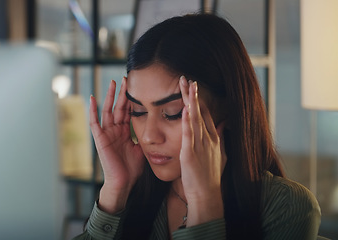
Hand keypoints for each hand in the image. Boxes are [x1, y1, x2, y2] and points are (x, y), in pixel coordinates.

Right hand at [89, 77, 144, 212]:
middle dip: (123, 93)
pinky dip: (92, 110)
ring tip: (113, 82)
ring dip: (110, 97)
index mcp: (125, 132)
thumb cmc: (132, 169)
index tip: (138, 86)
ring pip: (108, 110)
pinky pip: (94, 122)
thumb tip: (155, 130)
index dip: (132, 99)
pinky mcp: (100, 139)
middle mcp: (115, 130)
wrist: (123, 183)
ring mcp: (107, 133)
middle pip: (119, 107)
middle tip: (127, 78)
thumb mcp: (142, 149)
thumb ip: (144, 137)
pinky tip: (92, 98)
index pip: (129, 111)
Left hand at [178, 76, 226, 224]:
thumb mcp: (221, 154)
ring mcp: (201, 145)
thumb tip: (224, 123)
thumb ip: (221, 137)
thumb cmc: (210, 176)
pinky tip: (186, 109)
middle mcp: (208, 138)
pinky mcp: (191, 153)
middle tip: (186, 78)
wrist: (207, 194)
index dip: (199, 99)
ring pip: (195, 118)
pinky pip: (189, 134)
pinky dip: (187, 121)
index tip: (193, 86)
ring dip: (190, 101)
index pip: (206, 113)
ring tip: (185, 85)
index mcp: (213, 138)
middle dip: (193, 94)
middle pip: (200, 111)